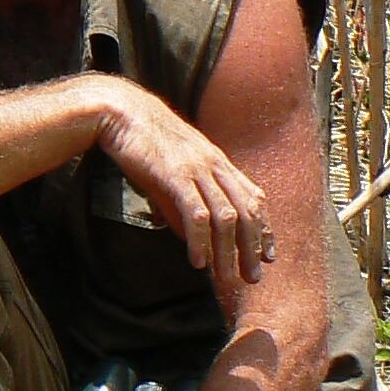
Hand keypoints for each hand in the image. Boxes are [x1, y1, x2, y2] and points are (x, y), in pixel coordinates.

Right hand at [92, 81, 275, 295]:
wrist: (122, 112)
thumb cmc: (143, 141)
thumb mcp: (173, 169)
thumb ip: (186, 198)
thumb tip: (191, 232)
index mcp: (218, 162)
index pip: (253, 198)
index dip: (264, 228)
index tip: (267, 255)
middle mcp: (216, 165)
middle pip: (247, 212)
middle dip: (252, 249)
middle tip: (253, 278)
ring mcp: (198, 170)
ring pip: (226, 218)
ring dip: (228, 252)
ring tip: (226, 278)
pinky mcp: (176, 176)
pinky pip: (196, 214)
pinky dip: (200, 241)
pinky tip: (198, 262)